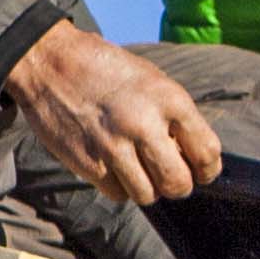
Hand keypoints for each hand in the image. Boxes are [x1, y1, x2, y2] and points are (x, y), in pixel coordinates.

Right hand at [5, 25, 224, 205]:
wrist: (52, 63)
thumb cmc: (108, 70)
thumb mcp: (152, 81)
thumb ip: (174, 118)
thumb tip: (191, 158)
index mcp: (169, 99)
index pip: (207, 152)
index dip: (207, 169)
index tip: (201, 171)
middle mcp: (144, 124)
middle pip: (178, 183)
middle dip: (178, 185)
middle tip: (169, 176)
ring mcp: (114, 146)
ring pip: (148, 195)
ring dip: (147, 187)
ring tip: (138, 168)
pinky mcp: (89, 163)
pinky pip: (117, 193)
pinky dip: (119, 186)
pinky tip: (113, 165)